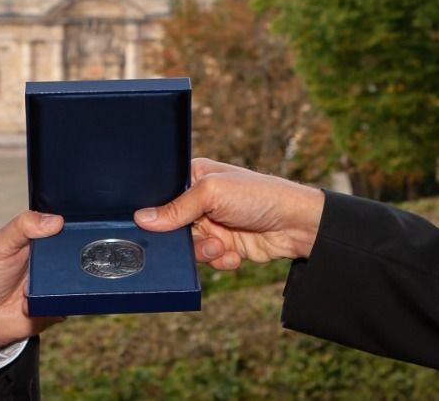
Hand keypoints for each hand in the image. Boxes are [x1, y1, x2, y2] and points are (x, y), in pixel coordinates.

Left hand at [0, 209, 65, 350]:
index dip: (74, 225)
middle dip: (76, 254)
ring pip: (79, 278)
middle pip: (78, 253)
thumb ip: (22, 227)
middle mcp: (53, 261)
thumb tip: (57, 220)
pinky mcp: (60, 305)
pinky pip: (73, 302)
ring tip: (40, 284)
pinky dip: (63, 301)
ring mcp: (58, 284)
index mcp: (41, 240)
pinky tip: (41, 300)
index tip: (82, 222)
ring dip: (66, 281)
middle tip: (58, 259)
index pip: (66, 227)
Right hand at [133, 158, 325, 269]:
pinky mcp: (225, 246)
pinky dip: (220, 261)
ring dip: (205, 251)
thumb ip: (177, 207)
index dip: (158, 212)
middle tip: (200, 236)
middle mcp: (201, 201)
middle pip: (172, 227)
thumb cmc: (259, 195)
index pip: (163, 195)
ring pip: (189, 247)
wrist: (296, 224)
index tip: (155, 225)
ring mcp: (213, 224)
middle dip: (185, 238)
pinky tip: (235, 253)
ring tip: (222, 246)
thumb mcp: (212, 193)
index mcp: (195, 177)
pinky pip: (208, 261)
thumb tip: (142, 218)